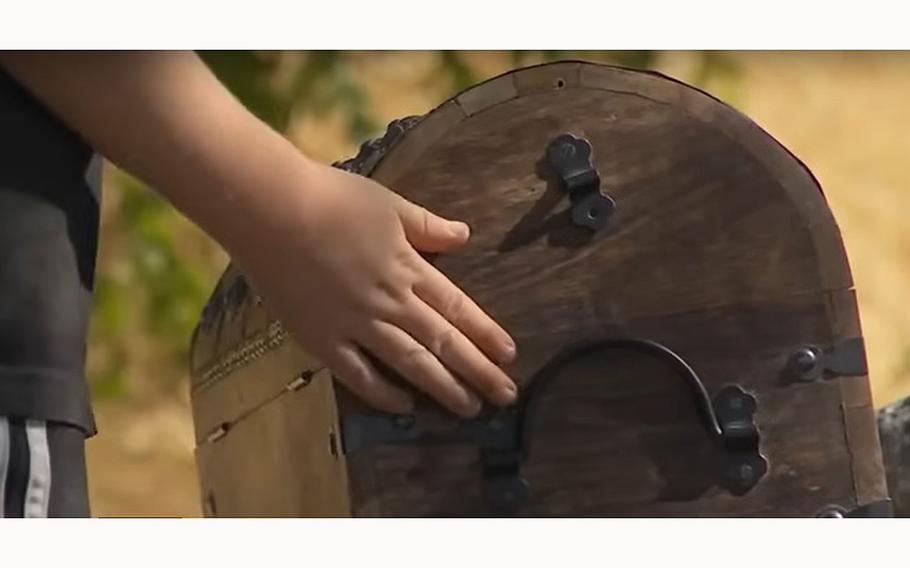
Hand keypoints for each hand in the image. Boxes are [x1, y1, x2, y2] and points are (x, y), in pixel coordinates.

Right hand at [238, 160, 517, 416]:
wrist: (269, 210)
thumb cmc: (331, 198)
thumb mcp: (390, 205)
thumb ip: (428, 227)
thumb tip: (465, 235)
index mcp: (408, 268)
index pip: (458, 308)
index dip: (486, 334)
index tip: (510, 356)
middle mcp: (390, 302)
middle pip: (442, 342)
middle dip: (478, 371)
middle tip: (506, 396)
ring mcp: (356, 325)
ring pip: (410, 364)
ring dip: (443, 387)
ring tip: (469, 407)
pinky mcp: (322, 340)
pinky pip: (358, 375)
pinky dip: (383, 394)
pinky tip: (405, 407)